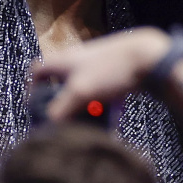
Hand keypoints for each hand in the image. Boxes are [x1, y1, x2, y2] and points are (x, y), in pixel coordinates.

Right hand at [34, 27, 170, 120]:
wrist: (150, 57)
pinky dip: (104, 105)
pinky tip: (112, 118)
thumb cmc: (112, 70)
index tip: (37, 106)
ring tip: (92, 122)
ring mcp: (98, 64)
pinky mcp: (115, 71)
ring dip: (86, 107)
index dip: (33, 89)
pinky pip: (103, 92)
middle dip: (64, 104)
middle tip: (67, 119)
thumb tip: (47, 126)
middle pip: (62, 83)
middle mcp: (78, 59)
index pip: (37, 70)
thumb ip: (60, 110)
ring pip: (84, 90)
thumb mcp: (80, 92)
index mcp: (64, 60)